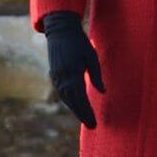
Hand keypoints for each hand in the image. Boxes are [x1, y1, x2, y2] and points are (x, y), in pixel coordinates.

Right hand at [42, 9, 105, 128]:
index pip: (80, 98)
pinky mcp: (54, 74)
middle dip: (82, 114)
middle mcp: (63, 78)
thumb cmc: (80, 43)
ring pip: (66, 98)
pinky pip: (62, 92)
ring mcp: (56, 77)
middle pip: (72, 102)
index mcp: (73, 73)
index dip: (87, 112)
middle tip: (92, 125)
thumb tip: (103, 93)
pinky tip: (75, 105)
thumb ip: (96, 76)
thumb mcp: (92, 57)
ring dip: (75, 109)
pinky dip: (69, 101)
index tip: (94, 122)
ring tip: (85, 118)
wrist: (60, 31)